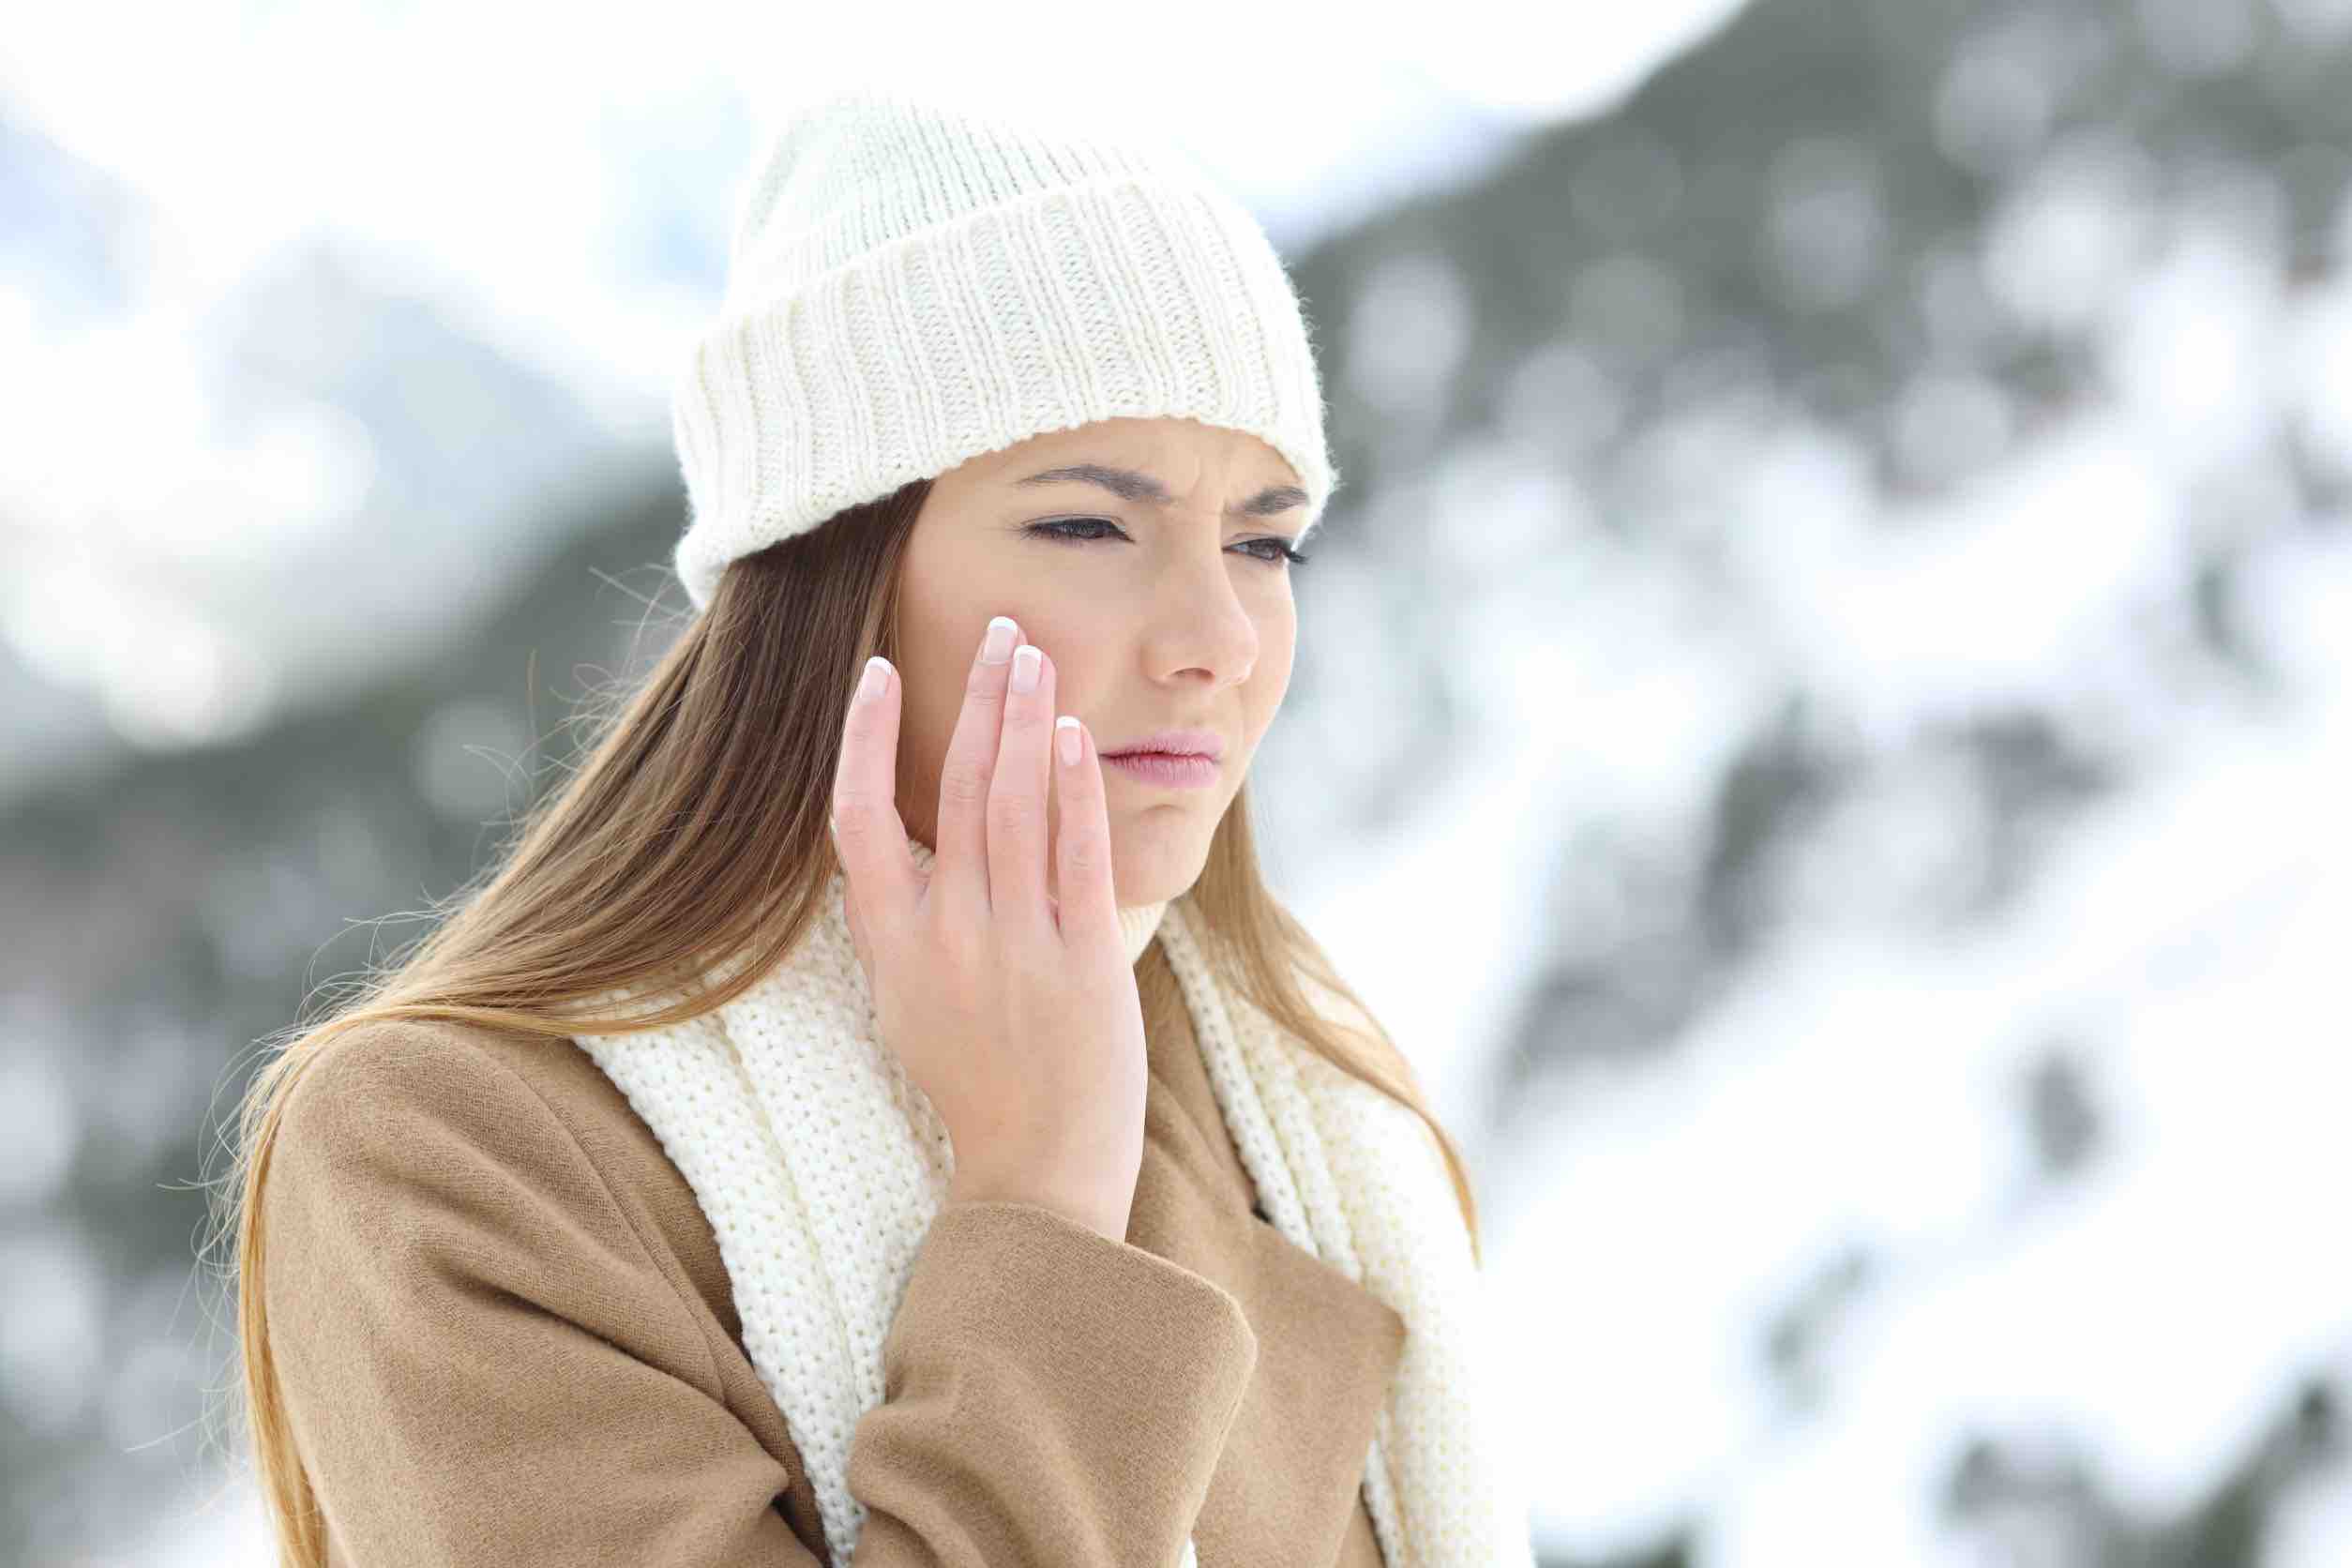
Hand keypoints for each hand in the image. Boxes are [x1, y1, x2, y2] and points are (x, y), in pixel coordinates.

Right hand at [829, 616, 1145, 1242]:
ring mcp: (1017, 948)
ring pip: (1014, 805)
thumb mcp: (910, 1003)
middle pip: (955, 788)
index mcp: (893, 947)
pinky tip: (1074, 735)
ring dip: (1026, 719)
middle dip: (979, 698)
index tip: (878, 672)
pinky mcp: (1084, 962)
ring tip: (1036, 654)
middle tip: (999, 628)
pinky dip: (1073, 788)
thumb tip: (905, 846)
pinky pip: (1076, 855)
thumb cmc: (976, 1084)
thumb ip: (906, 922)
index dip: (865, 739)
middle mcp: (949, 938)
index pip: (858, 820)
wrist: (1038, 1173)